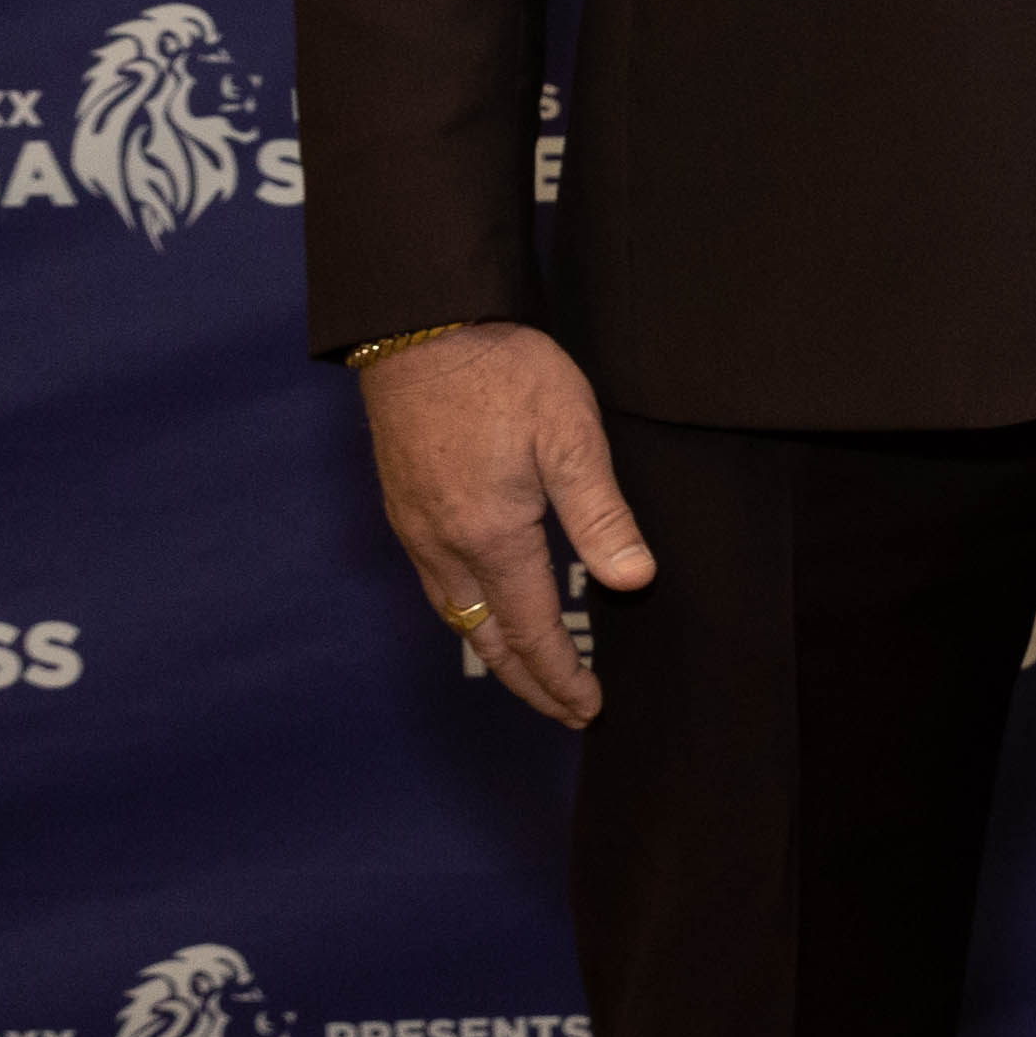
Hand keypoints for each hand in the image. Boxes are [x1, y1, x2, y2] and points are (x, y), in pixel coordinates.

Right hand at [358, 325, 654, 729]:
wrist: (420, 327)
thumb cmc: (504, 374)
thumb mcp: (573, 437)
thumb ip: (601, 515)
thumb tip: (632, 583)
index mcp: (492, 536)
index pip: (532, 629)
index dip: (560, 675)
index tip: (588, 708)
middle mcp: (444, 545)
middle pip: (486, 638)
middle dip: (527, 680)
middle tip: (564, 709)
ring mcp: (415, 527)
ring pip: (455, 614)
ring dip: (494, 651)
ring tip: (530, 671)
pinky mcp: (402, 504)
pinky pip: (436, 583)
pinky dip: (466, 614)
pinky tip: (484, 606)